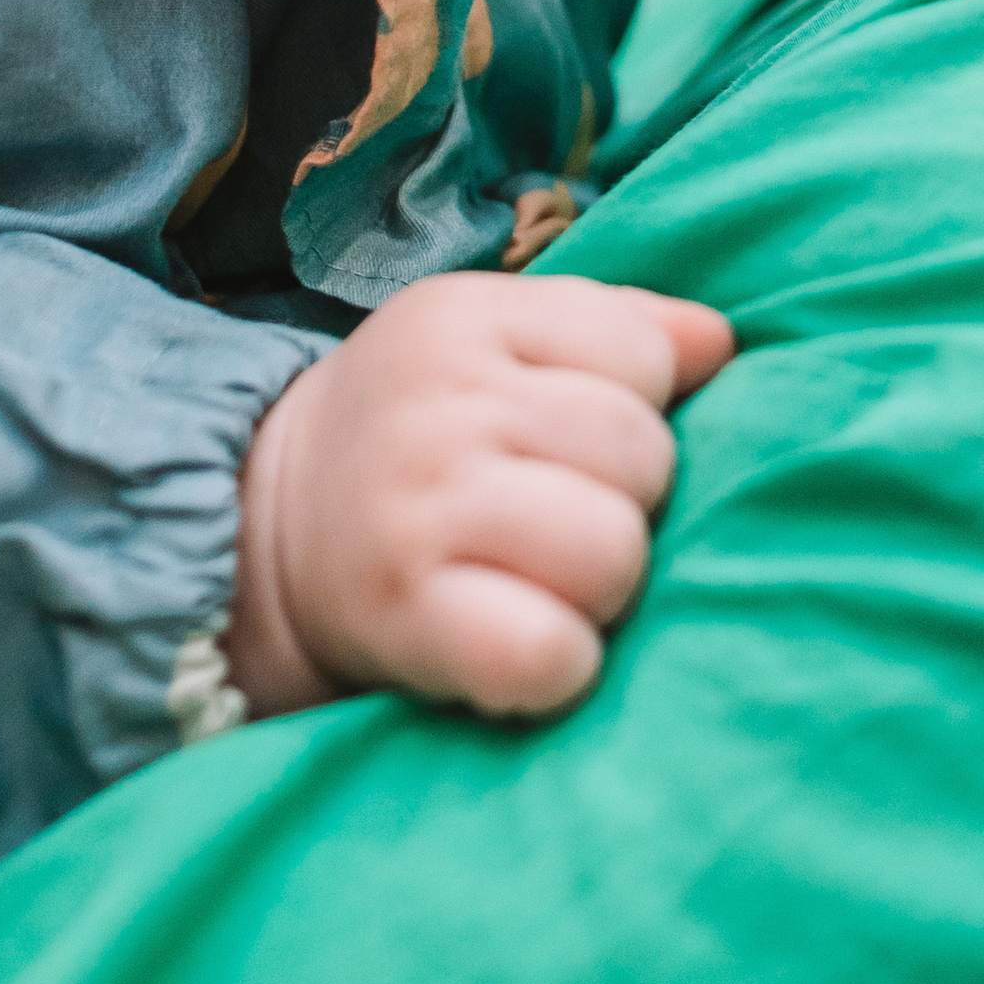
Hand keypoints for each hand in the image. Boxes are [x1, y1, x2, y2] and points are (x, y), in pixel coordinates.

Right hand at [226, 270, 732, 723]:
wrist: (264, 525)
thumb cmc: (420, 428)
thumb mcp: (493, 338)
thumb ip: (614, 325)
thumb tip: (719, 343)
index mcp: (468, 317)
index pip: (642, 353)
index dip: (637, 405)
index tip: (576, 438)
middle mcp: (441, 402)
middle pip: (641, 455)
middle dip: (628, 499)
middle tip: (563, 518)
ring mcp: (419, 508)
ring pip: (613, 551)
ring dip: (604, 587)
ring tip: (549, 581)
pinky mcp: (405, 615)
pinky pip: (548, 651)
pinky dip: (559, 666)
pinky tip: (527, 648)